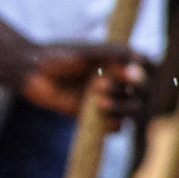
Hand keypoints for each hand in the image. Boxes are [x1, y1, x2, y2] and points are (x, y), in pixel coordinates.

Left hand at [14, 42, 148, 122]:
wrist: (30, 72)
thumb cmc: (56, 55)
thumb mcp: (84, 52)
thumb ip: (111, 55)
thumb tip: (138, 63)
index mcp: (119, 61)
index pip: (148, 68)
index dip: (148, 72)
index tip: (133, 74)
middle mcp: (117, 80)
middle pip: (143, 91)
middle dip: (127, 90)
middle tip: (99, 84)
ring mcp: (107, 98)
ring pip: (132, 109)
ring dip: (122, 107)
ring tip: (99, 103)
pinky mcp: (94, 115)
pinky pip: (114, 126)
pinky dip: (114, 125)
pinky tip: (104, 121)